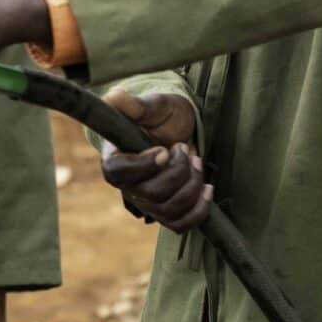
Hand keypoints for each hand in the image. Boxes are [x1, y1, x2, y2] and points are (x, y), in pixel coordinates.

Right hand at [98, 88, 214, 232]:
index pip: (118, 173)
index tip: (165, 150)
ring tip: (198, 164)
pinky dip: (198, 210)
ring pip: (168, 210)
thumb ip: (135, 105)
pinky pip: (179, 225)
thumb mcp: (153, 106)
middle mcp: (127, 185)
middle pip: (151, 194)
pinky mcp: (166, 211)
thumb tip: (114, 96)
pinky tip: (207, 189)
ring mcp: (146, 202)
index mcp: (115, 158)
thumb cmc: (162, 115)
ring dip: (192, 187)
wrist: (178, 130)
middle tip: (185, 150)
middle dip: (178, 172)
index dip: (144, 165)